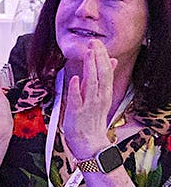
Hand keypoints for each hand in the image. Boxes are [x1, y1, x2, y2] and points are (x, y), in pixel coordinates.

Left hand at [60, 38, 118, 160]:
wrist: (89, 143)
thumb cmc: (92, 120)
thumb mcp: (100, 96)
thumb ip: (103, 80)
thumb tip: (111, 61)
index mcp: (104, 93)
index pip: (106, 71)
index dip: (102, 57)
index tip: (98, 43)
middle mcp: (98, 98)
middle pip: (101, 74)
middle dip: (98, 58)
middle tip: (95, 42)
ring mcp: (88, 105)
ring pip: (92, 83)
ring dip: (90, 68)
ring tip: (89, 54)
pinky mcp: (77, 113)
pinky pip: (77, 99)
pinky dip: (77, 88)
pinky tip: (76, 78)